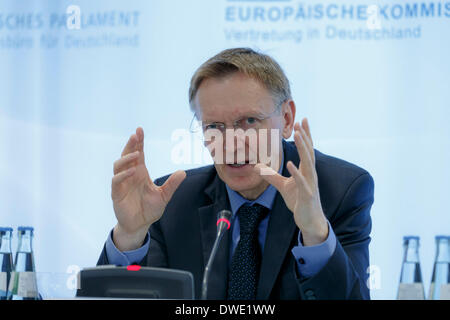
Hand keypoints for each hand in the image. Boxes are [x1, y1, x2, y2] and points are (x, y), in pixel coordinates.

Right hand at [111, 127, 185, 250]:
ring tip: (137, 154)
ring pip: (119, 165)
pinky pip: (116, 181)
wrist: (140, 225)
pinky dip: (123, 175)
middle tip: (135, 134)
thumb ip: (172, 184)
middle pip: (127, 155)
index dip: (138, 142)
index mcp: (140, 172)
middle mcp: (130, 175)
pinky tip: (132, 171)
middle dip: (130, 144)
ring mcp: (122, 183)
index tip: (139, 130)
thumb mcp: (164, 195)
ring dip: (127, 158)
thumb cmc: (150, 209)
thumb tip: (183, 172)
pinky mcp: (116, 194)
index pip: (138, 153)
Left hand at [254, 118, 327, 245]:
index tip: (302, 120)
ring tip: (298, 135)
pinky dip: (296, 172)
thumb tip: (258, 167)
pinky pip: (301, 182)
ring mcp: (310, 184)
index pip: (307, 149)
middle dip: (305, 136)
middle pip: (309, 151)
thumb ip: (271, 176)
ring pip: (308, 163)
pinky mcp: (307, 195)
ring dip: (303, 148)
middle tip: (301, 121)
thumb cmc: (299, 202)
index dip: (305, 135)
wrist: (310, 221)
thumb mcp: (283, 186)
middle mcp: (310, 174)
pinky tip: (290, 163)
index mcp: (306, 170)